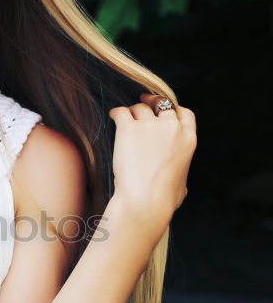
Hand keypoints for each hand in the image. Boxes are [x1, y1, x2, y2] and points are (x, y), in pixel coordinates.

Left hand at [108, 92, 196, 236]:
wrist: (145, 200)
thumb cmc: (162, 200)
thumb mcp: (182, 184)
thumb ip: (179, 170)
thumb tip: (176, 177)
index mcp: (188, 139)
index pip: (185, 113)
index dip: (173, 109)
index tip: (164, 109)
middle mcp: (172, 128)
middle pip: (162, 104)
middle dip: (153, 102)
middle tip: (143, 102)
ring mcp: (150, 126)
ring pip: (140, 108)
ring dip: (133, 111)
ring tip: (125, 117)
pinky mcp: (129, 129)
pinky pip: (122, 112)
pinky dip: (117, 113)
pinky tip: (114, 116)